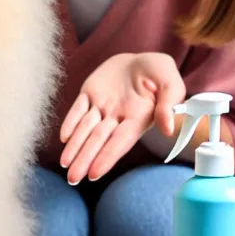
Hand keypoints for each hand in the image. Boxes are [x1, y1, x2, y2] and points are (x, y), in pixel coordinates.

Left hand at [59, 52, 185, 184]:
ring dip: (74, 146)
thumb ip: (169, 105)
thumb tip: (168, 130)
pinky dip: (70, 121)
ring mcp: (102, 105)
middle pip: (98, 140)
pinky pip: (78, 108)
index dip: (107, 157)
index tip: (94, 174)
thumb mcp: (171, 83)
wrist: (141, 57)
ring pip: (85, 128)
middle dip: (85, 159)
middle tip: (72, 179)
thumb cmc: (159, 72)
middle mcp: (117, 116)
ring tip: (65, 165)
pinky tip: (64, 137)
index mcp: (138, 118)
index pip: (120, 142)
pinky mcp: (90, 92)